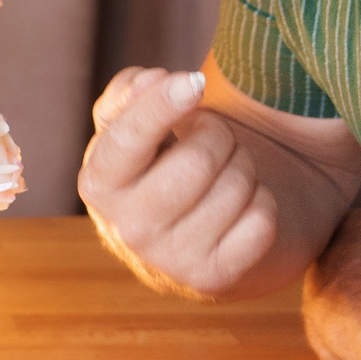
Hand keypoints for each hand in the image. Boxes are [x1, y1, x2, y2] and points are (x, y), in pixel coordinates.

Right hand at [77, 66, 278, 297]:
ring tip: (225, 173)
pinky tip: (240, 207)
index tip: (195, 82)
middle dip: (219, 135)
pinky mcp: (215, 278)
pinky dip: (262, 203)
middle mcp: (128, 228)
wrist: (190, 239)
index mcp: (98, 184)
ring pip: (237, 187)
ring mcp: (171, 260)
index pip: (129, 138)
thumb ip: (129, 93)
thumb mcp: (131, 127)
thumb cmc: (161, 165)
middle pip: (198, 161)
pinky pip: (262, 220)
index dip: (162, 105)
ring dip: (243, 167)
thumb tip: (153, 80)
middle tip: (214, 138)